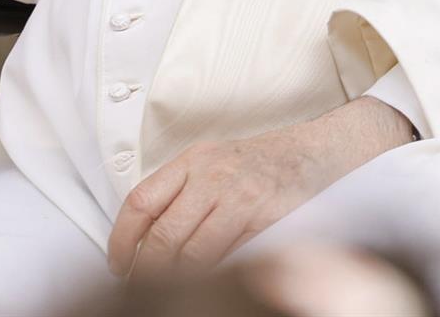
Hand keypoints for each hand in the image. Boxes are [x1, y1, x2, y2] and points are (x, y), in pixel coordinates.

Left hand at [107, 97, 415, 278]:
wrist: (321, 151)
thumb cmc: (265, 161)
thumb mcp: (216, 161)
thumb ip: (181, 190)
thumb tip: (141, 239)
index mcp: (195, 159)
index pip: (141, 202)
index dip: (121, 241)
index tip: (119, 264)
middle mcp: (215, 174)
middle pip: (163, 236)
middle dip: (147, 270)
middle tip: (141, 286)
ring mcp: (242, 197)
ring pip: (193, 255)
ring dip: (178, 277)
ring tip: (172, 288)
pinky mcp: (268, 219)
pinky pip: (230, 259)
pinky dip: (215, 274)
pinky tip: (211, 278)